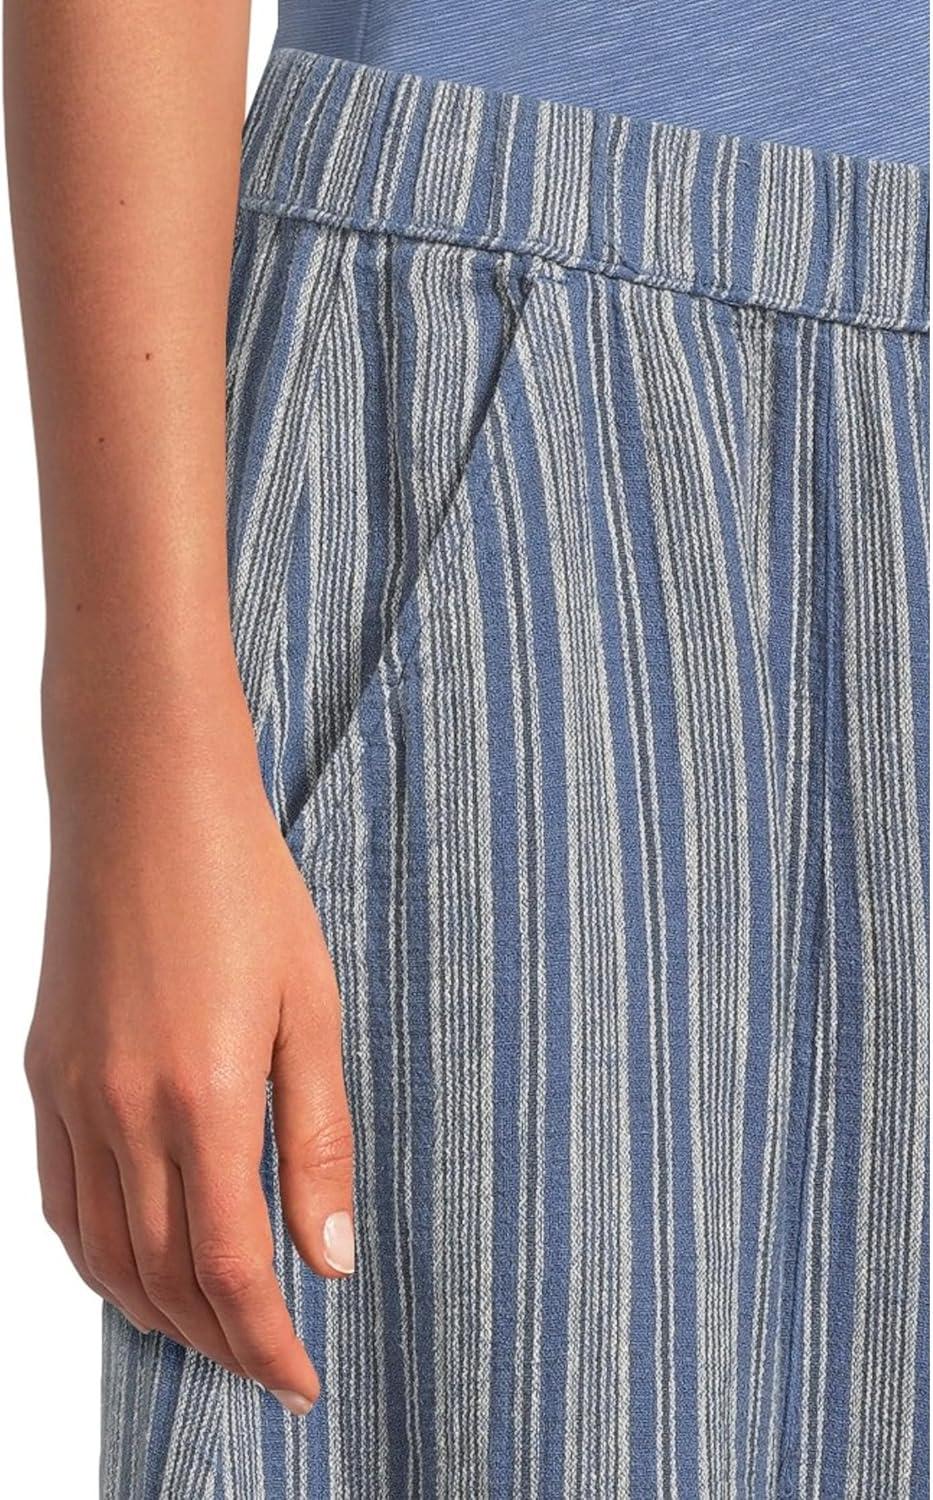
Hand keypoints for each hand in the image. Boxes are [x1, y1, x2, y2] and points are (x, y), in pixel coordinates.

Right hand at [24, 686, 352, 1415]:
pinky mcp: (43, 1072)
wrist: (147, 804)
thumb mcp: (312, 1011)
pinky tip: (133, 1260)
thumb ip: (317, 1141)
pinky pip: (60, 1198)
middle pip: (165, 1278)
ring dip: (157, 1310)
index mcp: (205, 1100)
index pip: (233, 1272)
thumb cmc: (246, 891)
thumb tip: (328, 1258)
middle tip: (265, 1361)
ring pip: (105, 1253)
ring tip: (209, 1329)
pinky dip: (98, 1253)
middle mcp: (124, 1113)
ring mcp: (71, 1095)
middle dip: (220, 1341)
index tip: (300, 1382)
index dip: (267, 1345)